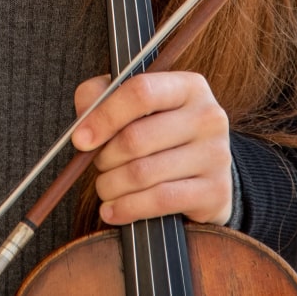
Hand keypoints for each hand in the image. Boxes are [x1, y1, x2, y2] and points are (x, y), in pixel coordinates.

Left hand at [71, 71, 231, 226]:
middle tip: (97, 165)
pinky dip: (128, 208)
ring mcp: (216, 155)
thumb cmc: (159, 130)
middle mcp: (208, 116)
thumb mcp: (132, 103)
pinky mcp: (215, 192)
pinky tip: (114, 210)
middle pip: (137, 137)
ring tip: (104, 187)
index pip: (140, 92)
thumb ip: (100, 97)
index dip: (104, 116)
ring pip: (144, 172)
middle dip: (105, 157)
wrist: (204, 171)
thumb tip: (84, 121)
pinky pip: (160, 200)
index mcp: (188, 86)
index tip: (80, 138)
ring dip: (112, 185)